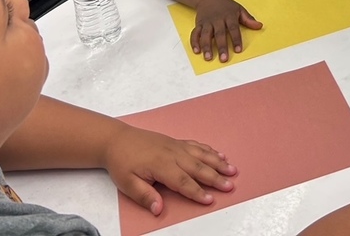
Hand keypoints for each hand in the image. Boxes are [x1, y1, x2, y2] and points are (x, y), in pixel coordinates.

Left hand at [101, 124, 236, 215]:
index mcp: (161, 165)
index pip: (183, 182)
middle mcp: (173, 154)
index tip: (210, 200)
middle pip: (198, 168)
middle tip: (230, 185)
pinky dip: (209, 151)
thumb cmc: (122, 162)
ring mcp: (176, 146)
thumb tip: (159, 209)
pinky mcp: (176, 142)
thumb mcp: (127, 183)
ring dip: (218, 163)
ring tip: (232, 169)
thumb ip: (145, 196)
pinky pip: (197, 146)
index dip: (197, 192)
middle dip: (215, 177)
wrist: (117, 139)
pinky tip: (219, 155)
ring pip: (201, 155)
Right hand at [191, 0, 262, 61]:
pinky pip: (195, 33)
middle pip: (219, 34)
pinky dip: (195, 42)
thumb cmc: (226, 5)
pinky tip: (197, 51)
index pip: (233, 28)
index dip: (236, 39)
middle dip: (221, 47)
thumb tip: (259, 26)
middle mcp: (217, 20)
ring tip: (208, 57)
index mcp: (229, 16)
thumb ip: (248, 19)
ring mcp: (207, 22)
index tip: (238, 50)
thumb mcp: (239, 9)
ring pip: (206, 35)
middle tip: (223, 59)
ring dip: (206, 46)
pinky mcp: (199, 24)